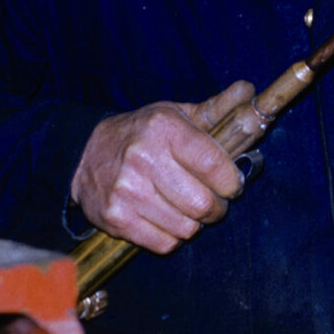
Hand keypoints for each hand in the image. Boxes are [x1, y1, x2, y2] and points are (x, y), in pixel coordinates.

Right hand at [70, 80, 256, 253]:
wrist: (84, 154)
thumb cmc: (141, 134)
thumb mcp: (175, 115)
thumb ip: (216, 109)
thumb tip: (248, 89)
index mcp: (163, 128)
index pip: (213, 164)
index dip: (231, 182)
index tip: (231, 184)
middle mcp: (142, 158)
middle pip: (202, 203)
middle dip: (216, 208)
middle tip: (211, 201)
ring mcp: (126, 190)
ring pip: (186, 228)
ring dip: (193, 223)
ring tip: (184, 207)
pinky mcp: (116, 218)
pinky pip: (164, 243)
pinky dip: (171, 236)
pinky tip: (165, 219)